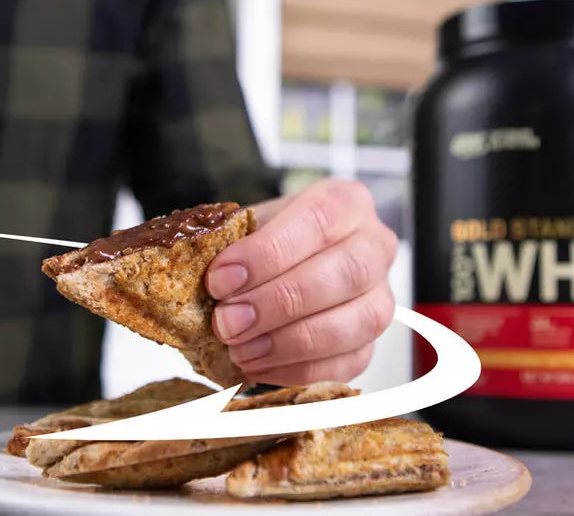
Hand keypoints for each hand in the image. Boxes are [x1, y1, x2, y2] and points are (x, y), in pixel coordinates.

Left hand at [205, 179, 397, 385]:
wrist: (281, 271)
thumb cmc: (266, 246)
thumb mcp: (247, 229)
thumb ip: (229, 244)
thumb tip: (192, 272)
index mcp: (346, 203)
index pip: (318, 220)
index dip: (268, 253)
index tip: (221, 280)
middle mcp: (375, 245)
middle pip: (345, 272)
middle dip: (280, 302)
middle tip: (228, 323)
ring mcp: (381, 297)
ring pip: (356, 322)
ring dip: (289, 342)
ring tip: (240, 349)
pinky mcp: (371, 343)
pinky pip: (347, 363)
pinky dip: (298, 370)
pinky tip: (259, 365)